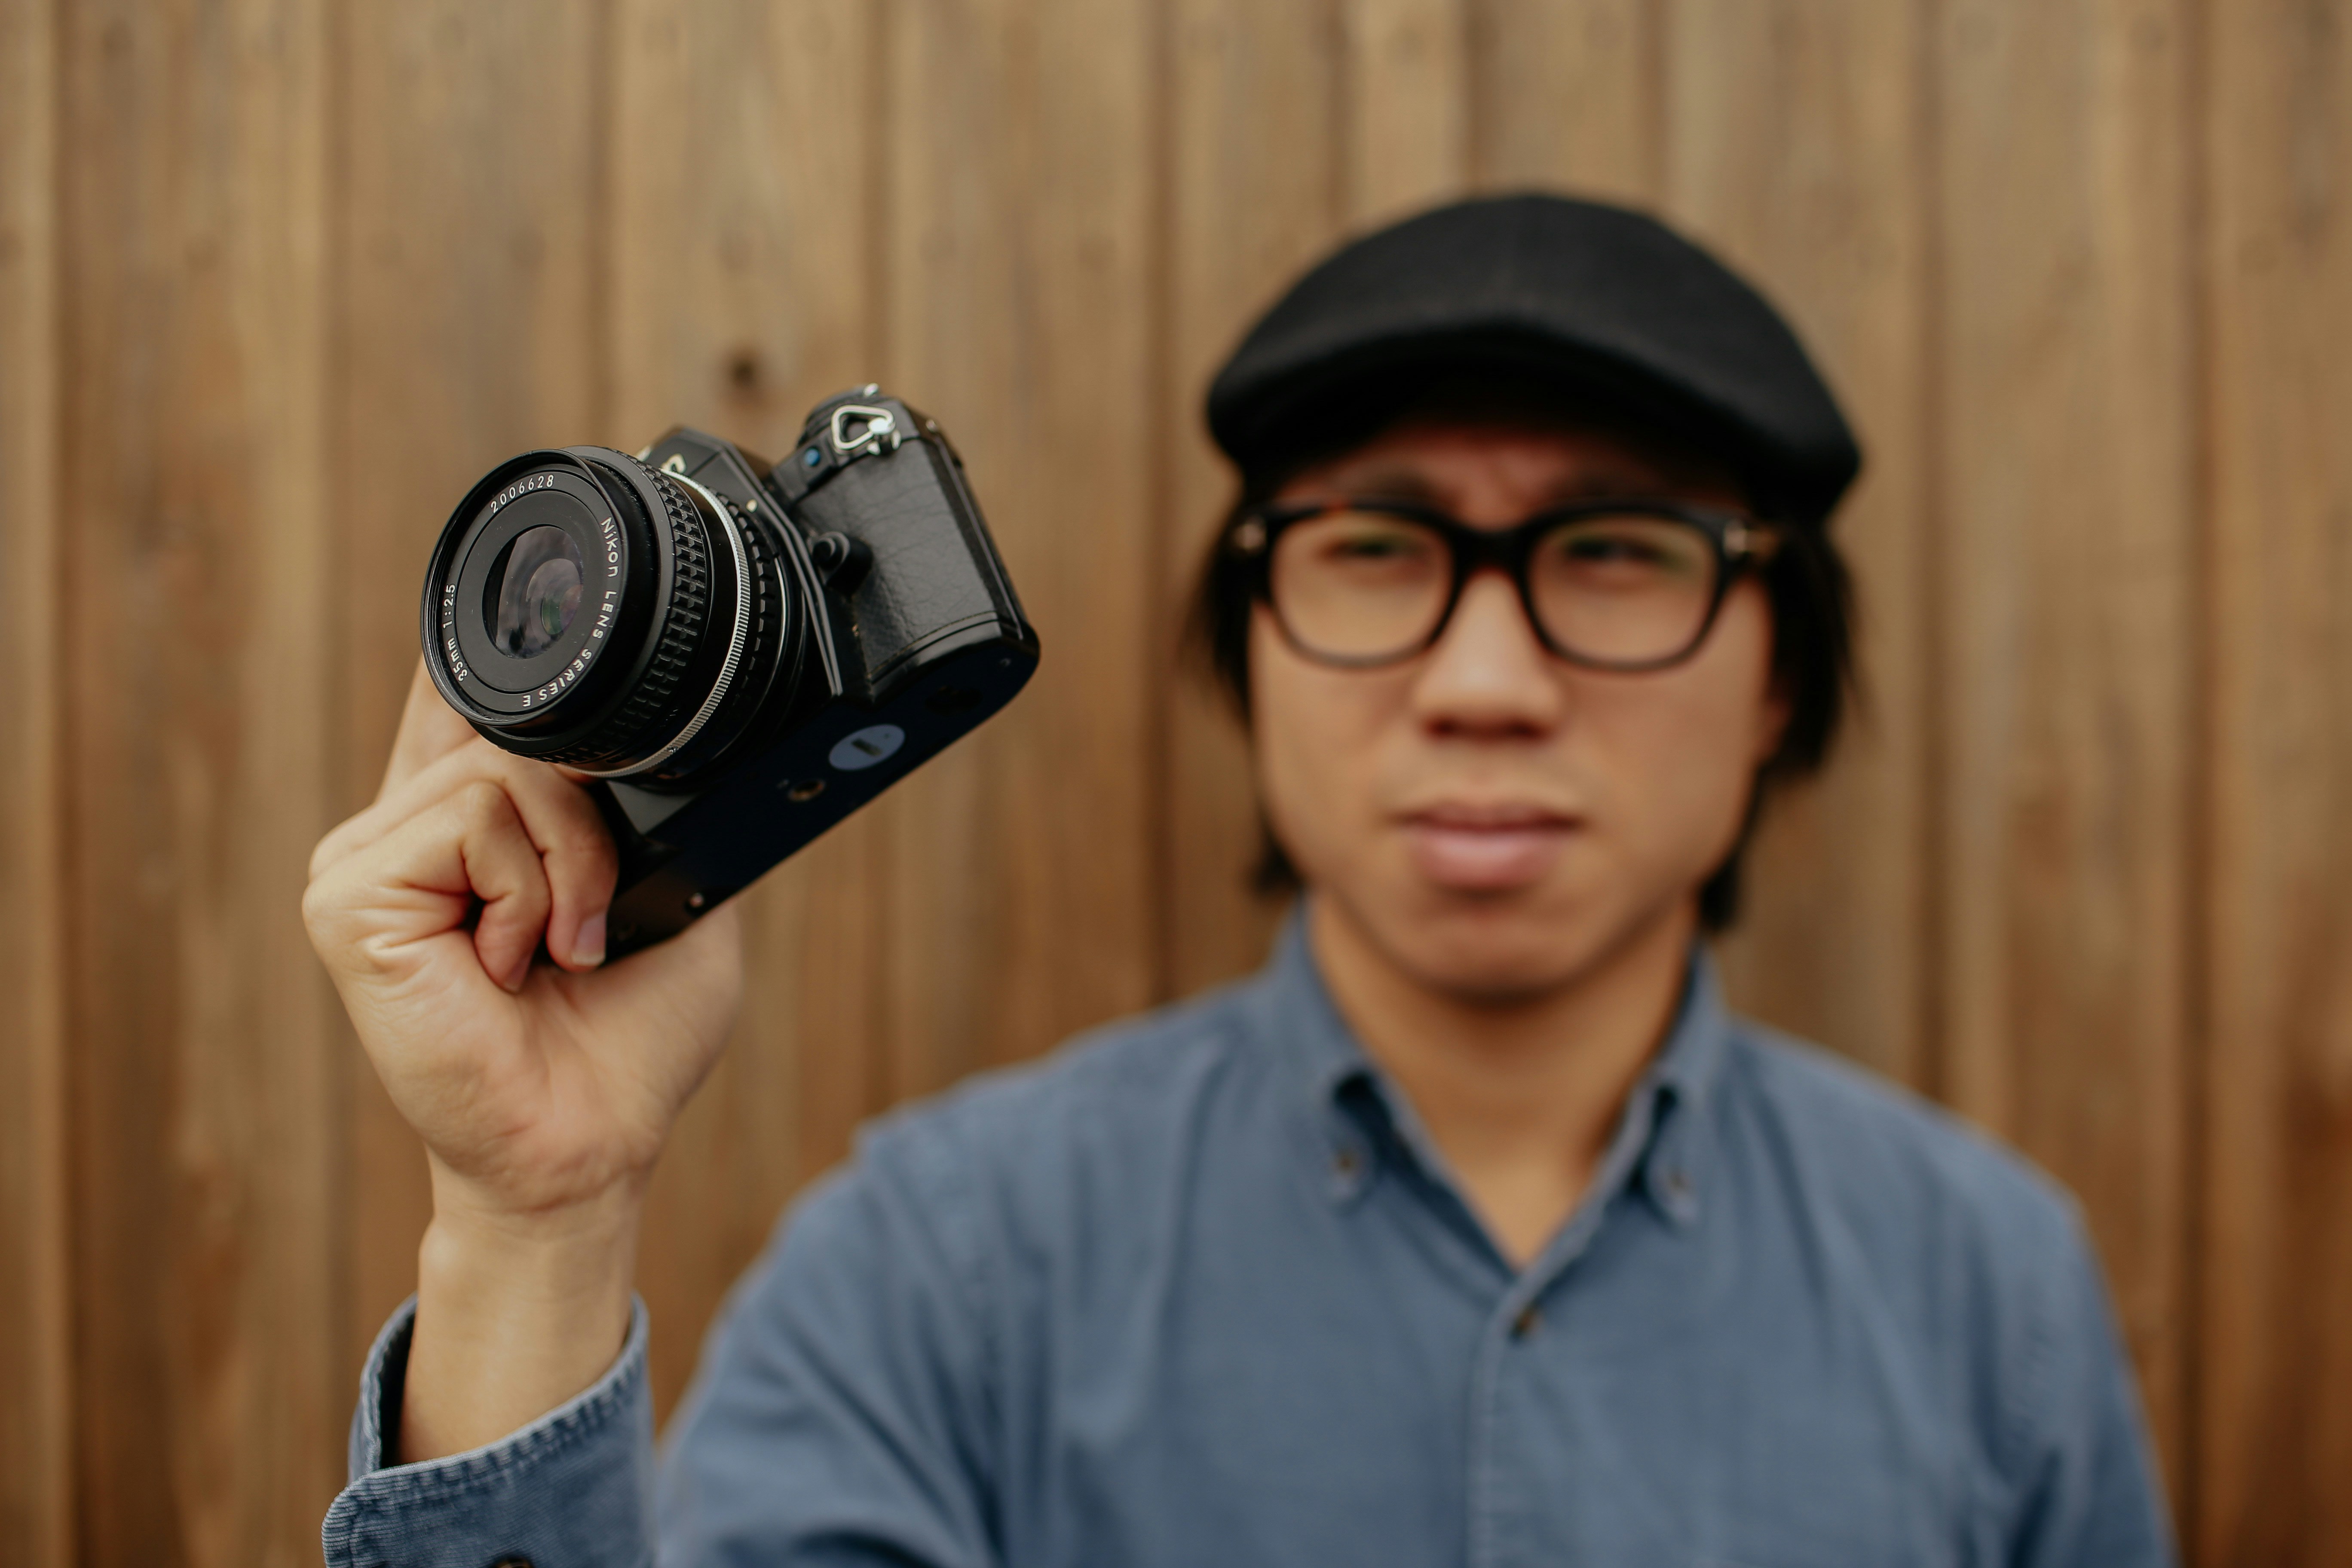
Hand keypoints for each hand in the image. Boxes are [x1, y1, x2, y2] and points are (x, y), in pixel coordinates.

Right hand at [304, 660, 745, 1455]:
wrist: (592, 1139)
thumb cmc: (627, 1033)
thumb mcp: (667, 884)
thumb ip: (639, 800)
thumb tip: (642, 717)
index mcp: (466, 822)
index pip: (457, 697)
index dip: (486, 656)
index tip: (525, 594)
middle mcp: (403, 827)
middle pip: (512, 727)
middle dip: (591, 822)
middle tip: (595, 926)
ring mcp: (363, 859)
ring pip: (500, 772)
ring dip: (572, 866)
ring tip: (557, 951)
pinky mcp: (347, 897)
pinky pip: (468, 823)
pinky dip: (525, 894)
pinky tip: (507, 967)